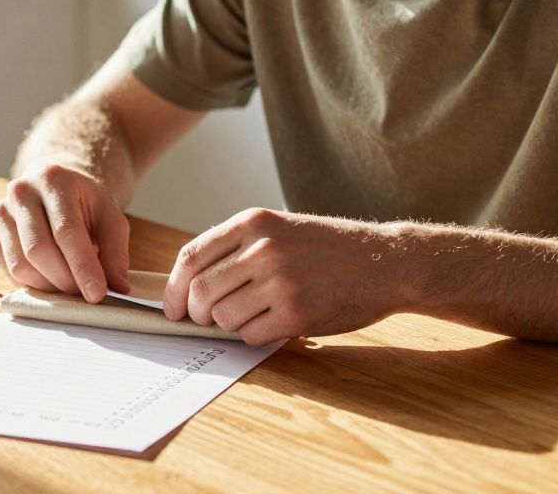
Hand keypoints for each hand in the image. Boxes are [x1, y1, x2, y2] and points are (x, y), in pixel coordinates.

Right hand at [0, 163, 130, 301]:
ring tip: (70, 288)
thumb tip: (117, 286)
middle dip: (65, 281)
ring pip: (21, 265)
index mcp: (53, 179)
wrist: (55, 188)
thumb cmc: (84, 203)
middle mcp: (21, 192)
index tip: (97, 294)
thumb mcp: (110, 216)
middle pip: (38, 250)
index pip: (66, 230)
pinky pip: (8, 270)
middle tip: (85, 295)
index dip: (82, 266)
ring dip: (48, 287)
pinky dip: (32, 284)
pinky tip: (50, 280)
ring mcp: (1, 213)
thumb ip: (115, 250)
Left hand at [162, 208, 409, 346]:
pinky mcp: (297, 312)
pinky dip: (255, 335)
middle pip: (200, 292)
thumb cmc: (327, 248)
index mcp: (253, 222)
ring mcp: (280, 281)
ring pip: (223, 317)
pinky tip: (274, 323)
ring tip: (254, 315)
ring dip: (230, 325)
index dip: (173, 289)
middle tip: (206, 320)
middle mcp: (262, 248)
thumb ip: (236, 247)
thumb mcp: (278, 228)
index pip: (190, 257)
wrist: (384, 262)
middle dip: (196, 314)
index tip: (172, 307)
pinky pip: (251, 335)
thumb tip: (189, 283)